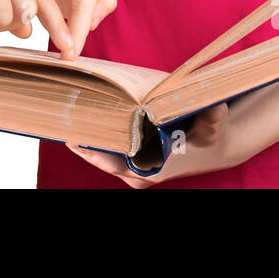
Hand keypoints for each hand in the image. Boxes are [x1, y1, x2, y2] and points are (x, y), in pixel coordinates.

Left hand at [65, 103, 230, 187]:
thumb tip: (215, 107)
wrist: (214, 144)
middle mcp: (139, 171)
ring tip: (66, 115)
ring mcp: (134, 165)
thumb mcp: (212, 126)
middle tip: (63, 120)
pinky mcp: (132, 155)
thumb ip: (212, 119)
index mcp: (153, 169)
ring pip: (102, 152)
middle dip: (83, 140)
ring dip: (86, 136)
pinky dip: (95, 134)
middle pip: (102, 157)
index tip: (75, 139)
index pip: (114, 164)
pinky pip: (107, 146)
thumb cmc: (209, 135)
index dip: (93, 152)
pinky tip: (82, 116)